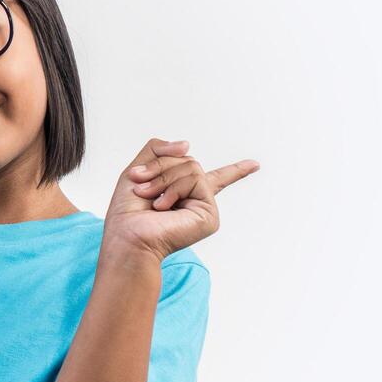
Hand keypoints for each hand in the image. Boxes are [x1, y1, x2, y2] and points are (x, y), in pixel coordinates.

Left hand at [102, 137, 259, 260]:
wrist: (127, 235)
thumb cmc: (127, 211)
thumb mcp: (138, 169)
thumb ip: (159, 149)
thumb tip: (188, 145)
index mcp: (184, 192)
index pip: (215, 178)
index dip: (235, 171)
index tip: (254, 164)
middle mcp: (197, 199)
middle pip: (187, 160)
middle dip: (159, 168)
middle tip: (140, 187)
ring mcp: (205, 206)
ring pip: (191, 167)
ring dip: (163, 178)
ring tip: (149, 199)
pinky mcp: (209, 214)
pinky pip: (195, 179)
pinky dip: (173, 189)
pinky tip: (163, 208)